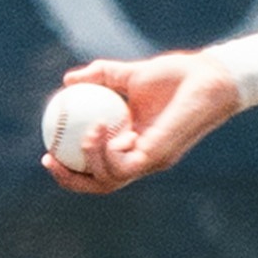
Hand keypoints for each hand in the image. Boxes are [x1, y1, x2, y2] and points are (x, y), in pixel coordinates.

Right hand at [42, 51, 242, 193]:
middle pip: (100, 184)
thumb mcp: (132, 73)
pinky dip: (106, 153)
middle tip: (49, 159)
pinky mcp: (160, 155)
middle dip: (70, 180)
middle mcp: (141, 156)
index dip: (71, 167)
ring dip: (88, 161)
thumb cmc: (178, 74)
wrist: (210, 74)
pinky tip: (99, 128)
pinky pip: (125, 166)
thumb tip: (68, 80)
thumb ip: (102, 76)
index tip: (48, 151)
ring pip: (109, 179)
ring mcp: (152, 159)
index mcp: (133, 143)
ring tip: (84, 134)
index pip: (98, 167)